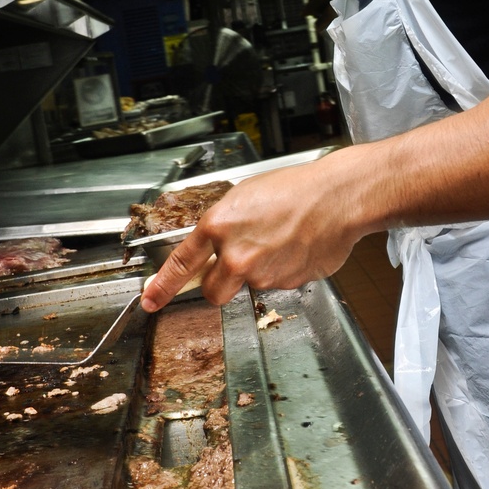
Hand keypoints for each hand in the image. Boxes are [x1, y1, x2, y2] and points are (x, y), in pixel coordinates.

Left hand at [140, 153, 369, 310]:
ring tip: (280, 240)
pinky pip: (278, 283)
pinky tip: (295, 247)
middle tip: (234, 266)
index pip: (182, 264)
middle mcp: (237, 255)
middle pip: (214, 292)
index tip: (151, 300)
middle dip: (220, 285)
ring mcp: (263, 274)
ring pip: (250, 285)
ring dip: (258, 271)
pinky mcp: (288, 284)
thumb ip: (223, 225)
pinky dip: (283, 270)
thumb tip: (215, 245)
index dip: (162, 286)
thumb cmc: (295, 188)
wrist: (338, 197)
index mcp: (219, 226)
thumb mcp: (244, 196)